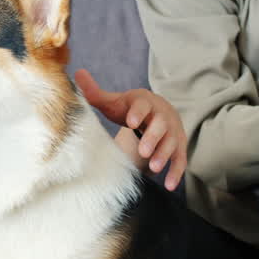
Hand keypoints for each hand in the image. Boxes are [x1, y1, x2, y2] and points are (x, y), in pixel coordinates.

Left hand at [75, 68, 187, 190]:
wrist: (159, 111)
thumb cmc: (132, 108)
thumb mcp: (115, 101)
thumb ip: (95, 92)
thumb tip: (77, 74)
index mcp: (144, 102)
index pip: (142, 106)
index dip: (138, 112)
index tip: (131, 122)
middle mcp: (162, 115)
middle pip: (160, 125)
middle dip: (153, 138)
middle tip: (143, 151)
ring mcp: (172, 132)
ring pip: (171, 142)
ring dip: (164, 155)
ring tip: (154, 167)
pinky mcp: (179, 147)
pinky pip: (180, 160)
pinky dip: (176, 172)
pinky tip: (169, 185)